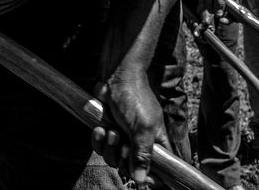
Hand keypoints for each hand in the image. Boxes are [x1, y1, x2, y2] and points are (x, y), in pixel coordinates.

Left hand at [91, 69, 168, 186]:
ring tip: (112, 131)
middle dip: (123, 158)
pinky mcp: (108, 131)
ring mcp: (124, 137)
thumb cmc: (135, 97)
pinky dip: (98, 140)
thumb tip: (142, 180)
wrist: (116, 77)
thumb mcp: (143, 128)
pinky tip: (101, 128)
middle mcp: (140, 142)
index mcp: (157, 142)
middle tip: (124, 144)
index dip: (152, 178)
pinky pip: (100, 148)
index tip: (143, 178)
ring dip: (110, 147)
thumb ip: (144, 155)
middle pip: (131, 168)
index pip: (160, 169)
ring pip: (114, 158)